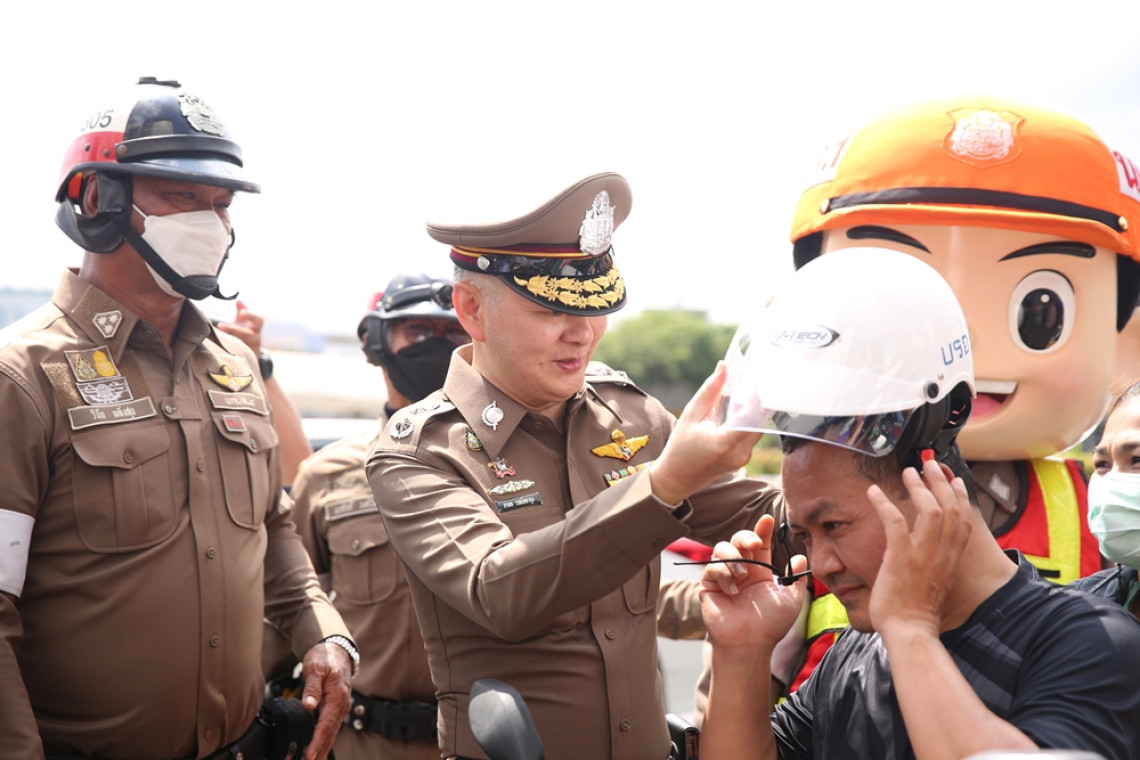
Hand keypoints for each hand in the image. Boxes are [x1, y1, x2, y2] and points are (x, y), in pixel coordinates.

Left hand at [213, 299, 262, 355]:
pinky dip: (229, 353)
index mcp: (256, 327)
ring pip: (243, 346)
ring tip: (217, 338)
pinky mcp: (245, 359)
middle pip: (248, 334)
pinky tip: (219, 349)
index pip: (258, 320)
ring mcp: (251, 349)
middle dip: (234, 330)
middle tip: (220, 325)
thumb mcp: (244, 321)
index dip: (250, 316)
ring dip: (230, 342)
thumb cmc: (245, 333)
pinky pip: (237, 356)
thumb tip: (239, 300)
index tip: (241, 313)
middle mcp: (256, 338)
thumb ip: (242, 310)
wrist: (250, 352)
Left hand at [299, 641, 353, 759]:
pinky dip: (324, 740)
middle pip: (330, 733)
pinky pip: (331, 728)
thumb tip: (309, 705)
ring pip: (332, 733)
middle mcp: (342, 704)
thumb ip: (312, 687)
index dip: (317, 741)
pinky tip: (319, 750)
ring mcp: (341, 707)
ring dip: (322, 749)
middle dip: (320, 751)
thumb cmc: (324, 658)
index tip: (309, 755)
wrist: (335, 651)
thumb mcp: (315, 668)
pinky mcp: (337, 708)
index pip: (326, 724)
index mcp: (337, 696)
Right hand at [650, 362, 762, 504]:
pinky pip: (752, 436)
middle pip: (758, 421)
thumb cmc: (680, 446)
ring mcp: (743, 458)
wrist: (677, 477)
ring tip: (743, 394)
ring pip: (757, 428)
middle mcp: (739, 453)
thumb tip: (723, 366)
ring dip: (752, 411)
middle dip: (757, 401)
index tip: (757, 380)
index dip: (758, 398)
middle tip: (753, 381)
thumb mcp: (691, 414)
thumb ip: (710, 390)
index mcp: (724, 442)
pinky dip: (747, 422)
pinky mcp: (744, 459)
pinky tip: (736, 411)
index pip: (751, 416)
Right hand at [700, 515, 808, 652]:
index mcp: (760, 571)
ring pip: (722, 548)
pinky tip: (733, 591)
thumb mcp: (791, 600)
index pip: (760, 544)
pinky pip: (712, 567)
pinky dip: (724, 575)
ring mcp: (724, 576)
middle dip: (746, 536)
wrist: (750, 643)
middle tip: (754, 543)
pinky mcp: (709, 584)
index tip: (769, 519)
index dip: (763, 530)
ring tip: (743, 575)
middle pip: (738, 540)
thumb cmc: (771, 625)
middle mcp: (741, 569)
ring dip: (734, 558)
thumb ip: (796, 578)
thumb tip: (800, 557)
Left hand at [866, 459, 972, 636]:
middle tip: (928, 464)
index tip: (954, 479)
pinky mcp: (900, 558)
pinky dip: (884, 503)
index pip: (964, 520)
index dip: (960, 496)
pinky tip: (873, 492)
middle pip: (950, 508)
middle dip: (940, 482)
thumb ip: (937, 566)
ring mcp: (922, 555)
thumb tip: (931, 556)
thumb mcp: (937, 585)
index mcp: (951, 560)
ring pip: (930, 510)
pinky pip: (894, 522)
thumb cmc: (917, 614)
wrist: (911, 632)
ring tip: (907, 472)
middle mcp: (942, 554)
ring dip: (918, 487)